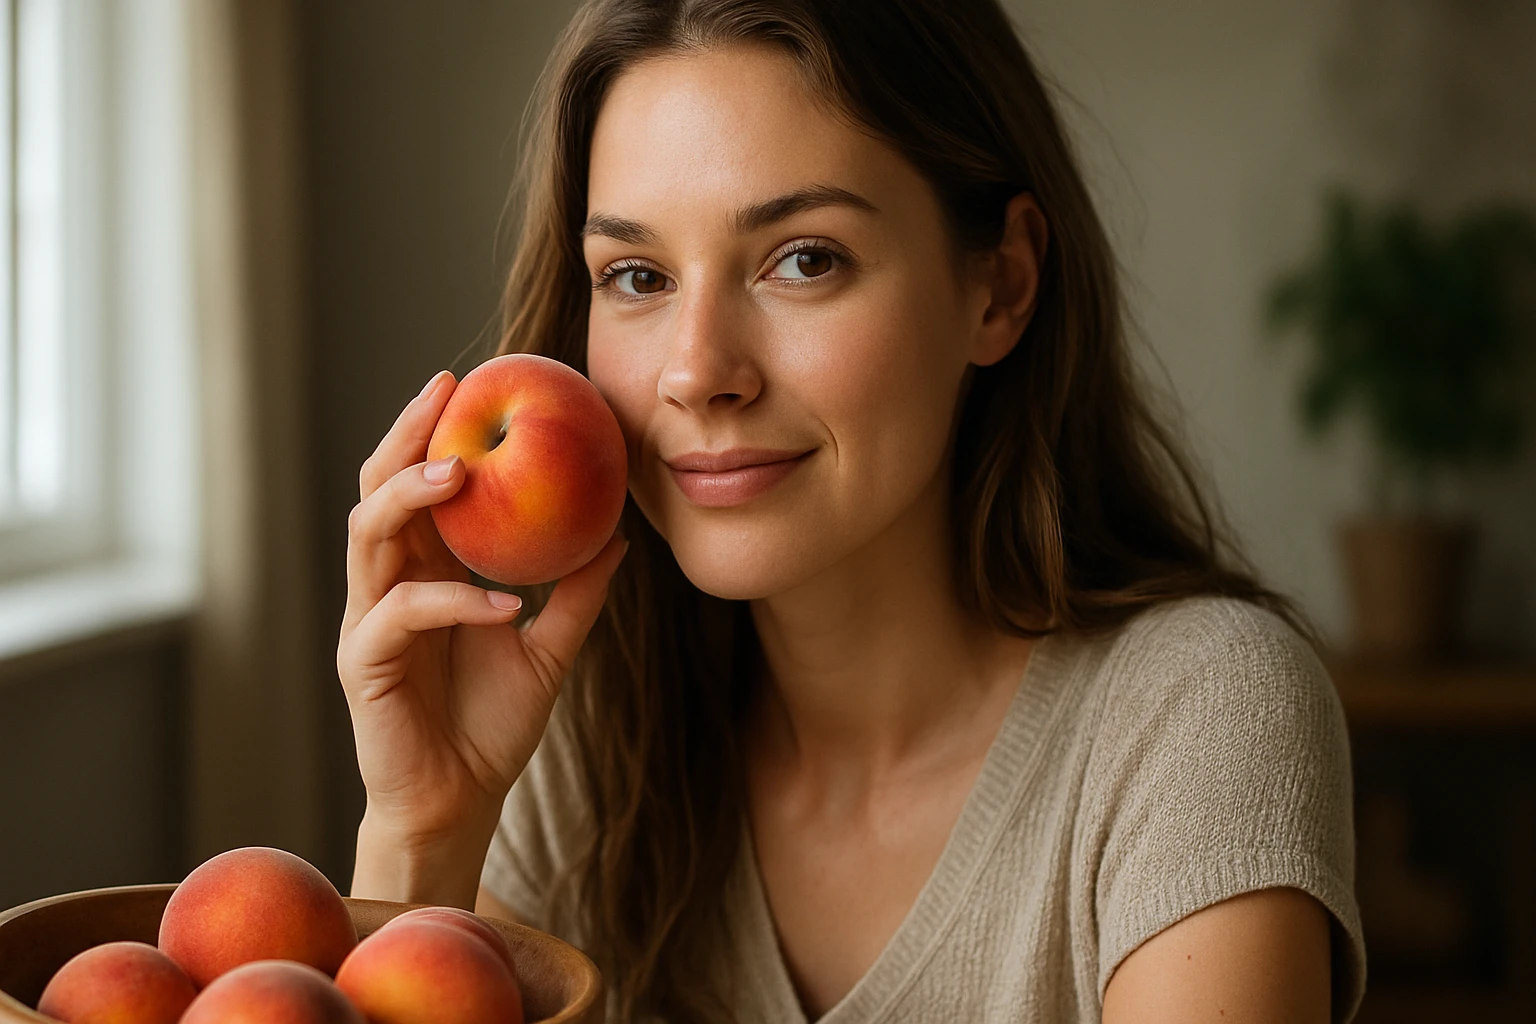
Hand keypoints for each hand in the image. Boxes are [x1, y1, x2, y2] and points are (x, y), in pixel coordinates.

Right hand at [337, 369, 627, 848]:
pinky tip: (505, 602)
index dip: (431, 432)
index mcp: (422, 572)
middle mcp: (386, 585)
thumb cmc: (493, 727)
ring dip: (410, 497)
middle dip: (405, 436)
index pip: (415, 485)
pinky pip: (402, 615)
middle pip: (376, 489)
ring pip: (367, 536)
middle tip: (446, 395)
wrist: (461, 803)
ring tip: (460, 474)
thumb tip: (620, 536)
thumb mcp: (551, 650)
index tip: (468, 384)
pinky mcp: (363, 664)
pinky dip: (454, 600)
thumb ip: (578, 594)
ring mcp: (368, 622)